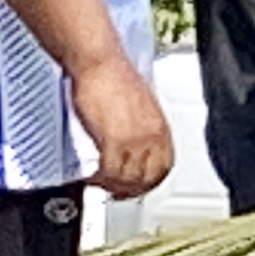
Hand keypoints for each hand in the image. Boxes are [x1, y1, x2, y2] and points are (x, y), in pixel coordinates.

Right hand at [72, 56, 173, 199]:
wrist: (100, 63)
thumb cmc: (114, 78)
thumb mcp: (139, 107)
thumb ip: (140, 128)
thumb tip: (135, 145)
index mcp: (161, 127)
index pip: (164, 166)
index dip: (149, 181)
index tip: (135, 186)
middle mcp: (153, 135)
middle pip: (149, 177)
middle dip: (132, 190)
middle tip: (115, 192)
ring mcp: (135, 139)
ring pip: (128, 178)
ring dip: (113, 187)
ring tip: (99, 185)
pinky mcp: (114, 140)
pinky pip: (109, 172)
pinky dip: (99, 180)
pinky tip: (90, 178)